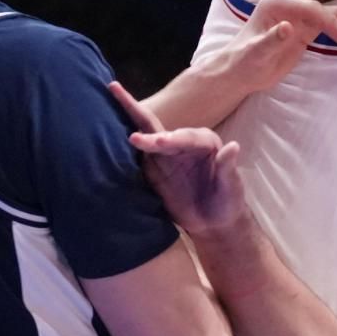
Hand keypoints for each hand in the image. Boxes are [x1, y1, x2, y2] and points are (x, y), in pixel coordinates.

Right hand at [109, 82, 246, 234]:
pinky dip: (119, 144)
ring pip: (144, 136)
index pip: (187, 138)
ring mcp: (165, 155)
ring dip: (127, 125)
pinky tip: (103, 131)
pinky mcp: (153, 169)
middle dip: (139, 114)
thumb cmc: (228, 202)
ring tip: (107, 115)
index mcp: (205, 143)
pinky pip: (135, 155)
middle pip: (159, 128)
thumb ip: (228, 167)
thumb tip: (233, 146)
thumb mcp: (232, 187)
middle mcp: (182, 143)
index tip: (159, 142)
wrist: (213, 221)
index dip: (173, 139)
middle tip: (125, 116)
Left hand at [227, 0, 336, 92]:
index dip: (334, 25)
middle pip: (330, 9)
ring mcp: (299, 17)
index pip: (314, 10)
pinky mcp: (304, 30)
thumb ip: (270, 40)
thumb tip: (286, 27)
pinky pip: (331, 28)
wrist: (237, 72)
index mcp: (277, 4)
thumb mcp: (253, 54)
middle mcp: (291, 6)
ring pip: (334, 16)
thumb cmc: (241, 62)